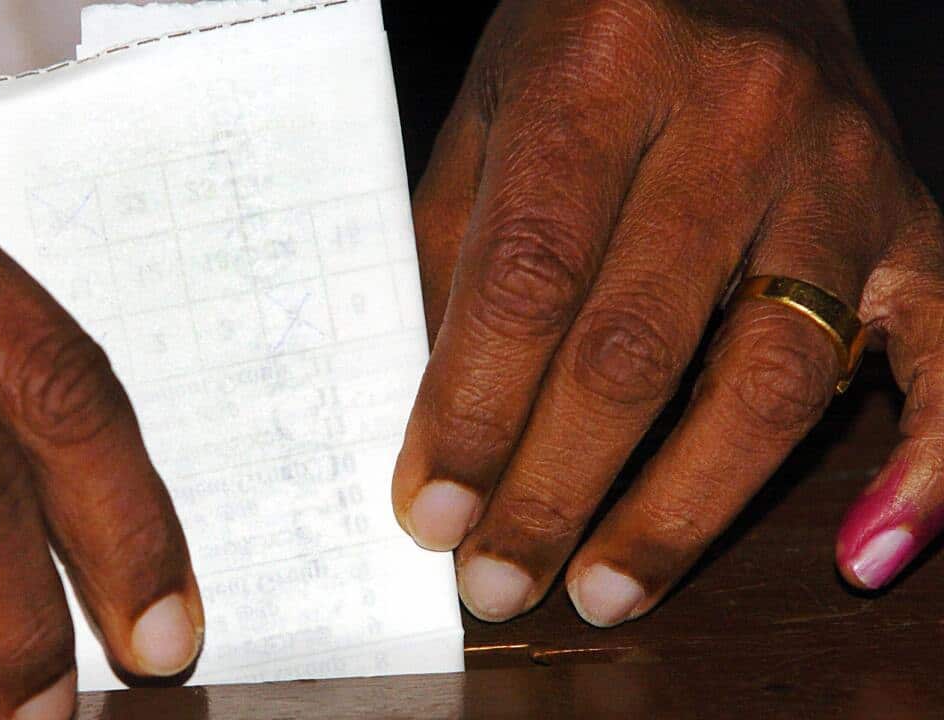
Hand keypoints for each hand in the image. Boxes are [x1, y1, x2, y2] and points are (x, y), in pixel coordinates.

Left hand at [394, 0, 943, 626]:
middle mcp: (736, 117)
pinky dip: (927, 468)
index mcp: (600, 73)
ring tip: (607, 590)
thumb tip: (436, 425)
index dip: (474, 413)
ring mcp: (843, 173)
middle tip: (496, 579)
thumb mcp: (489, 112)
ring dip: (683, 510)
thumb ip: (457, 254)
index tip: (430, 514)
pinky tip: (862, 555)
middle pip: (638, 347)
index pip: (528, 277)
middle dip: (556, 487)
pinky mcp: (917, 219)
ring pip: (771, 379)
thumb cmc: (584, 39)